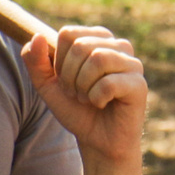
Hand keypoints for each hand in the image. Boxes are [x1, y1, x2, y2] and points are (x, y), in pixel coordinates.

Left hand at [22, 25, 149, 167]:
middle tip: (76, 93)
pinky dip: (97, 97)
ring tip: (87, 98)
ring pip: (98, 59)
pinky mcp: (139, 85)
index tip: (65, 79)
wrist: (97, 140)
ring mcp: (133, 65)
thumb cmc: (76, 109)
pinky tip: (102, 104)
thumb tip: (37, 36)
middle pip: (81, 46)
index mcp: (98, 40)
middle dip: (69, 75)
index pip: (69, 34)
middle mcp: (119, 46)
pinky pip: (110, 82)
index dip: (58, 60)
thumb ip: (35, 60)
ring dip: (83, 85)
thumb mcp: (46, 84)